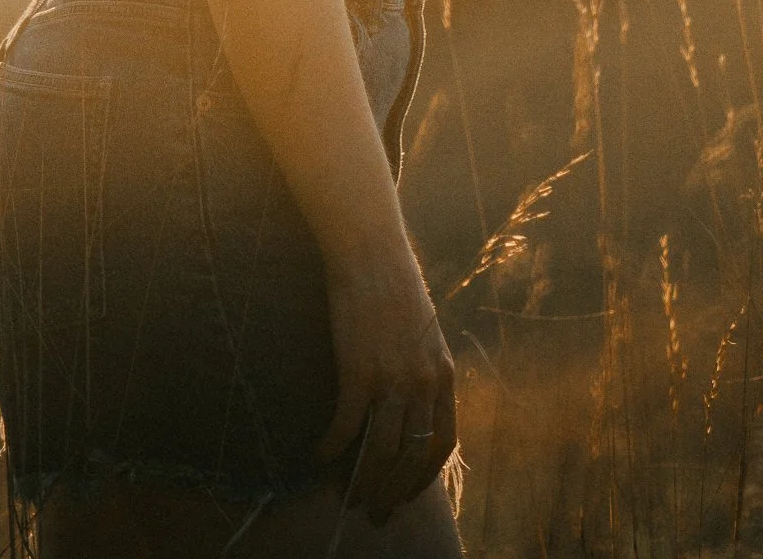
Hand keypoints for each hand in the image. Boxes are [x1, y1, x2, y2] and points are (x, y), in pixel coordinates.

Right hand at [318, 241, 456, 523]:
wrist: (369, 248)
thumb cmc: (392, 282)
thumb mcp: (423, 329)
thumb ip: (422, 365)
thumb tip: (412, 401)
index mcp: (442, 373)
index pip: (442, 442)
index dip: (424, 475)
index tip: (408, 492)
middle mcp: (423, 382)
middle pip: (412, 457)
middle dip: (394, 492)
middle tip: (376, 513)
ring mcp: (392, 378)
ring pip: (382, 451)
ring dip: (365, 482)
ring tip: (349, 497)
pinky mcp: (358, 370)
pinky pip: (346, 426)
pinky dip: (333, 448)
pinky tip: (320, 456)